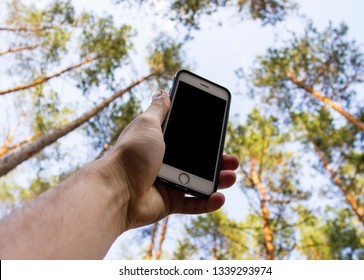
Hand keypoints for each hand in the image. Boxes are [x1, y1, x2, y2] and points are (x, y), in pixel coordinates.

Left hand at [106, 90, 238, 228]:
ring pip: (199, 181)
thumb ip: (159, 109)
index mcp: (161, 143)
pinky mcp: (170, 202)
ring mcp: (168, 183)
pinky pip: (193, 203)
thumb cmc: (132, 153)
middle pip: (198, 161)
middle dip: (217, 160)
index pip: (188, 138)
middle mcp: (165, 162)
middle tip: (232, 160)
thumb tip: (163, 92)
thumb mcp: (147, 124)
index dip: (205, 136)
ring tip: (231, 177)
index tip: (219, 134)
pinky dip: (207, 202)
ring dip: (218, 180)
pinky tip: (220, 197)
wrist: (117, 189)